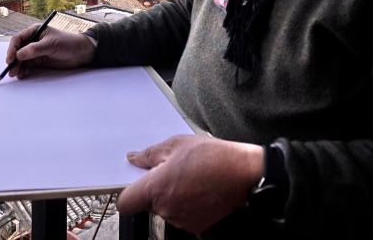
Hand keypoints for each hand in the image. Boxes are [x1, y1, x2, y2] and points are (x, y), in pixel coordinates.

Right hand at [4, 25, 95, 78]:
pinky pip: (28, 65)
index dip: (12, 49)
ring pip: (21, 59)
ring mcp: (35, 51)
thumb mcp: (51, 45)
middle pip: (17, 50)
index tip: (10, 59)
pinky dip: (24, 70)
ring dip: (17, 66)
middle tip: (11, 70)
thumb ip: (34, 49)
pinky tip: (22, 74)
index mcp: (34, 31)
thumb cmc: (67, 43)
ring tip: (16, 74)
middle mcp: (33, 41)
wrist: (81, 53)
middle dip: (13, 60)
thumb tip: (18, 55)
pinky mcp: (39, 61)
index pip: (18, 39)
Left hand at [116, 135, 263, 233]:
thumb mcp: (177, 144)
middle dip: (157, 189)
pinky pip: (183, 216)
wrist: (246, 174)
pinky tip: (201, 190)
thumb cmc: (214, 158)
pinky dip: (188, 205)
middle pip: (149, 204)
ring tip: (192, 179)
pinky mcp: (197, 227)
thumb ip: (150, 155)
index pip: (126, 203)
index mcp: (156, 189)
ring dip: (174, 197)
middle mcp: (166, 209)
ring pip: (167, 209)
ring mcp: (182, 220)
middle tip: (174, 171)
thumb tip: (134, 159)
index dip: (129, 193)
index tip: (135, 185)